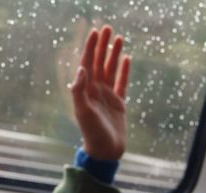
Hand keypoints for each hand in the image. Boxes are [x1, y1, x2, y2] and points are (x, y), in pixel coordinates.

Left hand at [71, 25, 130, 159]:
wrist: (105, 151)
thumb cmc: (92, 133)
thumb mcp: (82, 111)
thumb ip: (79, 90)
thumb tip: (81, 69)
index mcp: (86, 90)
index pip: (87, 64)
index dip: (90, 47)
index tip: (95, 32)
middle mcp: (95, 90)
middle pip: (99, 62)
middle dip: (102, 45)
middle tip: (107, 28)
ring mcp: (107, 96)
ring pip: (110, 69)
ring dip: (113, 54)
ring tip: (118, 38)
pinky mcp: (118, 103)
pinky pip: (122, 83)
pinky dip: (124, 71)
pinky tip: (126, 59)